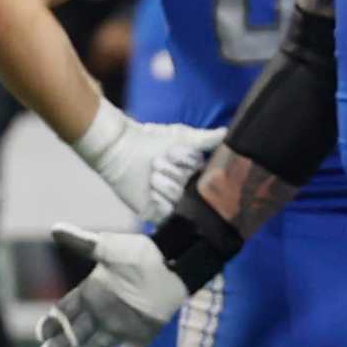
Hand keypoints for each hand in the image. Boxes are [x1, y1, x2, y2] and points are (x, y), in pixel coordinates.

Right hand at [39, 223, 186, 346]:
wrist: (171, 263)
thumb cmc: (138, 253)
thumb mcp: (106, 247)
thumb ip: (81, 242)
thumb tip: (55, 228)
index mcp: (90, 292)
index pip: (63, 312)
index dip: (51, 324)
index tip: (42, 334)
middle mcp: (102, 311)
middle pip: (75, 334)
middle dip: (61, 345)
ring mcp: (121, 325)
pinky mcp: (141, 336)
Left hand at [74, 99, 223, 222]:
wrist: (120, 148)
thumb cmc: (149, 139)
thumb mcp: (182, 136)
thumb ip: (206, 139)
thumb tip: (227, 132)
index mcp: (194, 174)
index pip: (207, 177)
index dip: (188, 163)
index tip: (173, 152)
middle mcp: (186, 191)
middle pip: (193, 189)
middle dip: (173, 171)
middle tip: (156, 162)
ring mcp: (172, 203)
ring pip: (180, 199)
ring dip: (162, 182)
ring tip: (149, 174)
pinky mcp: (156, 214)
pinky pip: (168, 213)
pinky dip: (158, 199)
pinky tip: (147, 189)